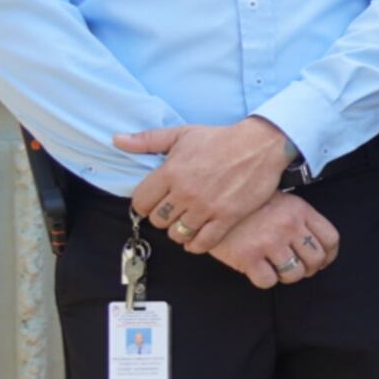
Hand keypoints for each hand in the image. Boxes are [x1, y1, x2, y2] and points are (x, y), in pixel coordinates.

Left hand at [118, 118, 296, 253]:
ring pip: (177, 234)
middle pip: (158, 220)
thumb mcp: (182, 134)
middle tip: (173, 212)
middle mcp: (185, 192)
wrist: (261, 145)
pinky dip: (196, 245)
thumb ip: (147, 140)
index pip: (141, 202)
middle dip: (163, 217)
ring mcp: (206, 207)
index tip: (154, 203)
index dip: (144, 205)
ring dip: (179, 231)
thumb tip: (117, 140)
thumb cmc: (221, 138)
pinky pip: (203, 243)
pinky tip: (198, 237)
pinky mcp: (227, 217)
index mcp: (170, 172)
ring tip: (186, 223)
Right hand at [208, 194, 341, 290]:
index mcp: (300, 210)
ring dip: (287, 275)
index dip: (328, 255)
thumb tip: (319, 247)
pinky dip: (265, 279)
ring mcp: (268, 241)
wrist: (210, 204)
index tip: (321, 260)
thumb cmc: (249, 205)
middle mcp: (288, 226)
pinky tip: (257, 268)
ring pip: (295, 274)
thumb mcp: (282, 201)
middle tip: (296, 267)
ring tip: (276, 267)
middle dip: (309, 268)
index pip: (331, 239)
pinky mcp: (247, 257)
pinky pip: (268, 281)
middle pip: (316, 259)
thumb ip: (301, 219)